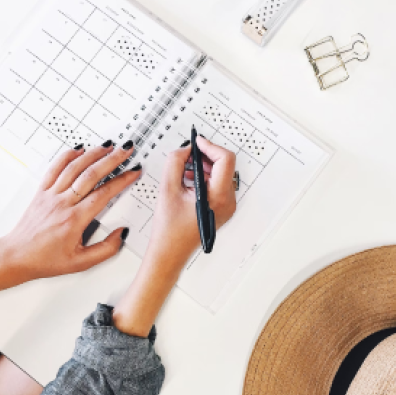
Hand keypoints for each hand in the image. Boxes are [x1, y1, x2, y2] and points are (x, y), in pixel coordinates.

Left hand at [2, 142, 140, 281]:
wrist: (17, 256)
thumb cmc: (46, 260)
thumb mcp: (81, 263)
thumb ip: (106, 249)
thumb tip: (121, 234)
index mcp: (74, 220)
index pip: (103, 193)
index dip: (121, 180)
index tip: (133, 172)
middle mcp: (62, 203)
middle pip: (91, 174)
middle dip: (112, 159)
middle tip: (125, 150)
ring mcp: (50, 195)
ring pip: (74, 167)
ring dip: (93, 154)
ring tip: (108, 145)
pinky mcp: (41, 192)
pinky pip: (54, 168)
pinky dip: (67, 155)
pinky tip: (79, 149)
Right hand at [112, 137, 236, 336]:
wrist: (169, 253)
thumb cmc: (169, 230)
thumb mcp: (168, 189)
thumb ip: (175, 162)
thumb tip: (184, 149)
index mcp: (218, 197)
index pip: (225, 159)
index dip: (210, 146)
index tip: (196, 142)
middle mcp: (227, 202)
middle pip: (225, 165)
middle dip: (206, 155)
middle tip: (188, 153)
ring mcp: (226, 206)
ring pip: (221, 174)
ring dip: (204, 166)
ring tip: (185, 168)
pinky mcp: (221, 208)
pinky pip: (217, 184)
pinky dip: (204, 177)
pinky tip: (188, 179)